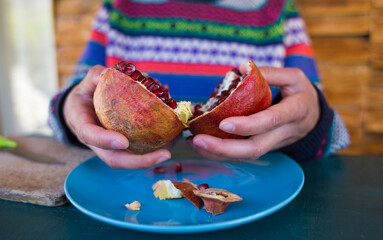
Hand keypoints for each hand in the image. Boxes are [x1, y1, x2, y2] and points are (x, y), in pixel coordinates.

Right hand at [63, 65, 170, 168]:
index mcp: (84, 126)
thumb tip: (109, 72)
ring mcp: (112, 148)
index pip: (91, 136)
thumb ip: (94, 77)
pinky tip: (174, 134)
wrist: (82, 111)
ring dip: (155, 155)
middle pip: (117, 159)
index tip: (123, 142)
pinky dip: (158, 144)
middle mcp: (98, 144)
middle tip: (165, 154)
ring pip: (132, 159)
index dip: (106, 141)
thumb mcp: (84, 85)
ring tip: (175, 144)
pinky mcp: (125, 146)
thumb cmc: (84, 98)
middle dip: (141, 161)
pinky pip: (141, 150)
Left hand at [188, 66, 319, 160]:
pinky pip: (244, 155)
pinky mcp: (265, 148)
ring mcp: (274, 144)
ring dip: (219, 153)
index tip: (223, 124)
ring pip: (246, 156)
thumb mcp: (294, 77)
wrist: (314, 119)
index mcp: (295, 111)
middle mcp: (284, 132)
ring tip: (195, 142)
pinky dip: (223, 152)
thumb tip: (239, 68)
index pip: (270, 121)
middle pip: (255, 148)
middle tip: (198, 140)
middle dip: (224, 148)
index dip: (248, 125)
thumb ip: (269, 72)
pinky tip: (204, 145)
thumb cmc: (302, 94)